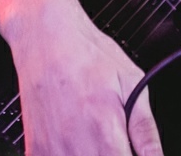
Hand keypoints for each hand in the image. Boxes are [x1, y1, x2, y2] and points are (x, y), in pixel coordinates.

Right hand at [3, 3, 161, 155]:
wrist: (46, 38)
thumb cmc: (88, 56)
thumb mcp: (132, 85)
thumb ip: (146, 132)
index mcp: (105, 134)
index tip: (130, 147)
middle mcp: (75, 149)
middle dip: (115, 152)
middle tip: (117, 138)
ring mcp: (51, 152)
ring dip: (91, 154)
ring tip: (96, 134)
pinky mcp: (34, 150)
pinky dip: (69, 153)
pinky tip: (76, 138)